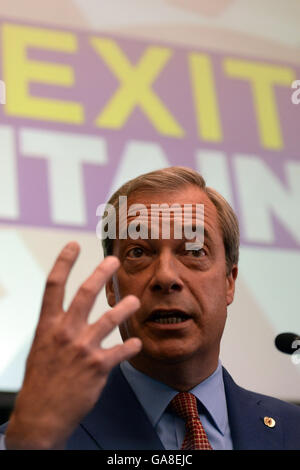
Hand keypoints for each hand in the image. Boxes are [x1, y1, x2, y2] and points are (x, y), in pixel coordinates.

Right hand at [5, 242, 141, 449]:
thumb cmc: (40, 380)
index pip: (53, 286)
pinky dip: (132, 347)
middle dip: (101, 274)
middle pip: (85, 294)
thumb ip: (57, 328)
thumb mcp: (42, 348)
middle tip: (114, 260)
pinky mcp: (98, 366)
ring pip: (110, 319)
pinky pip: (122, 351)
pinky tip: (137, 344)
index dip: (63, 262)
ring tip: (135, 301)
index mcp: (48, 326)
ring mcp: (83, 349)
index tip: (73, 244)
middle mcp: (65, 333)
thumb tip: (67, 313)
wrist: (40, 416)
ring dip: (126, 308)